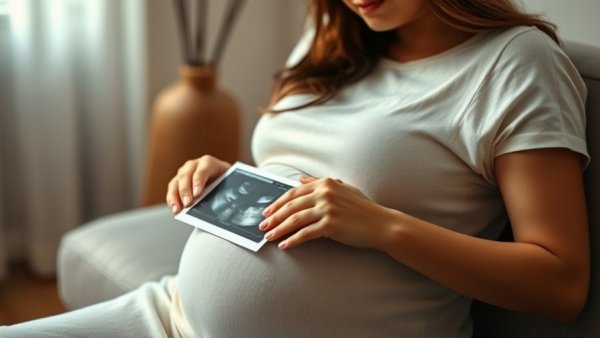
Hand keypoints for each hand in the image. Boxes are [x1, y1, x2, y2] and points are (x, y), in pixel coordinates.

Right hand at [165, 155, 230, 212]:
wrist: (221, 179)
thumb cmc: (224, 180)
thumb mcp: (227, 182)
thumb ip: (223, 189)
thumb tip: (221, 201)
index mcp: (208, 162)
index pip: (202, 169)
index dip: (198, 181)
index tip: (197, 193)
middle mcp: (194, 165)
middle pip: (186, 175)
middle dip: (185, 190)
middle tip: (188, 203)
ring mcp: (184, 172)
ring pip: (176, 182)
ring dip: (175, 196)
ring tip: (178, 209)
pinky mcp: (178, 182)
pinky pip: (172, 190)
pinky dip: (172, 200)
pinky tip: (175, 209)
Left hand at [259, 176, 397, 249]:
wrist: (381, 224)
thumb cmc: (363, 208)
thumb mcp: (343, 189)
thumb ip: (320, 183)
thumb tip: (300, 180)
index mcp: (326, 183)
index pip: (294, 192)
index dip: (277, 203)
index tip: (267, 212)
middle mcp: (325, 193)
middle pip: (291, 206)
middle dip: (274, 217)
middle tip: (263, 227)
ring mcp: (327, 209)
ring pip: (295, 219)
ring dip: (279, 229)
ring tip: (269, 237)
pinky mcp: (331, 225)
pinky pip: (305, 234)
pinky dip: (292, 240)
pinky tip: (285, 245)